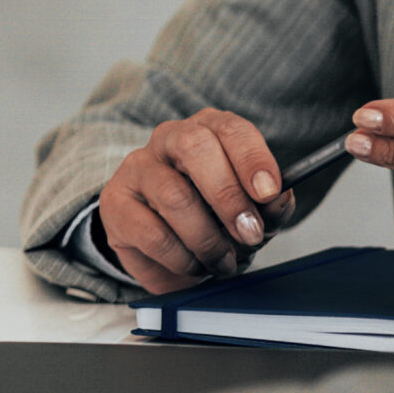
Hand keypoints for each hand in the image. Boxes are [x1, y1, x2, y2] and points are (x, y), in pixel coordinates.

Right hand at [99, 108, 298, 291]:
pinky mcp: (115, 203)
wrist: (164, 248)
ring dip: (208, 239)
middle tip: (249, 233)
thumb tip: (277, 201)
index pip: (230, 129)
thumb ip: (269, 206)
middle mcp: (168, 139)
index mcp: (207, 130)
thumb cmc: (211, 217)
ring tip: (223, 261)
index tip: (268, 193)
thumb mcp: (251, 211)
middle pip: (195, 147)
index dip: (252, 158)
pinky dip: (182, 257)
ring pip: (175, 196)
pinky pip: (153, 233)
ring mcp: (136, 169)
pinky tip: (192, 263)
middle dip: (228, 195)